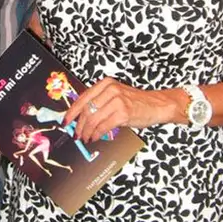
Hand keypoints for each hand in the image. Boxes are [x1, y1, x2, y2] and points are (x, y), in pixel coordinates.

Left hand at [63, 77, 180, 142]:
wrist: (158, 104)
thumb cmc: (136, 101)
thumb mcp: (115, 95)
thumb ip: (99, 101)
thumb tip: (80, 115)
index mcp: (105, 84)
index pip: (82, 98)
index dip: (71, 111)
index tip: (65, 121)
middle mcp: (110, 90)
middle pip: (86, 110)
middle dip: (78, 125)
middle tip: (75, 133)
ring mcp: (117, 101)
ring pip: (93, 119)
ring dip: (86, 131)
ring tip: (84, 138)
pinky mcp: (123, 113)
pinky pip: (103, 126)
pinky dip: (96, 134)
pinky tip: (94, 137)